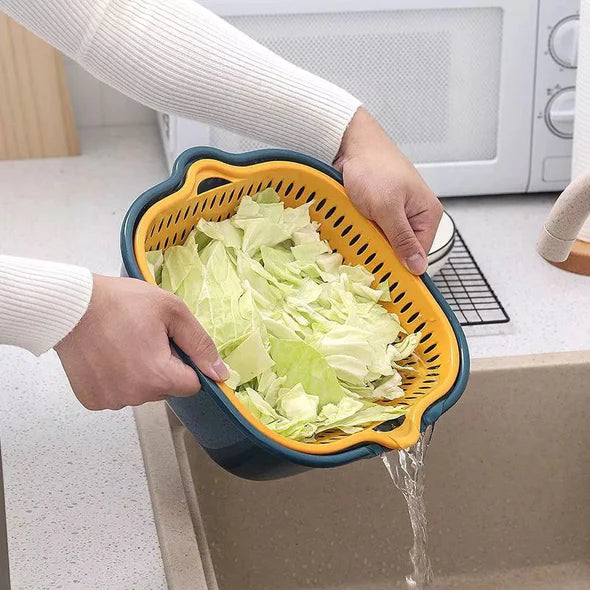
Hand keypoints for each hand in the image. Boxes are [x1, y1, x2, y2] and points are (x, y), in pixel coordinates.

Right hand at [55, 275, 227, 410]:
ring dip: (140, 374)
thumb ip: (200, 344)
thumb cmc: (123, 302)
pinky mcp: (91, 400)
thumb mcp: (172, 311)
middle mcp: (134, 397)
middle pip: (166, 389)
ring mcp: (110, 401)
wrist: (71, 304)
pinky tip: (108, 356)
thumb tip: (221, 373)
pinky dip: (117, 379)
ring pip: (142, 392)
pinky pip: (118, 394)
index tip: (169, 343)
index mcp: (158, 377)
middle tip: (144, 338)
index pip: (192, 384)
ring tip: (124, 344)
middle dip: (163, 368)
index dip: (186, 362)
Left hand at [334, 108, 442, 274]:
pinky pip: (374, 230)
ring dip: (372, 241)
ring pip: (386, 241)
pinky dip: (364, 231)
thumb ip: (402, 238)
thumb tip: (418, 267)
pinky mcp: (380, 210)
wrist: (350, 144)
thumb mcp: (387, 208)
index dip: (402, 266)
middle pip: (402, 250)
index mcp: (428, 214)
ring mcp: (397, 213)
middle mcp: (416, 215)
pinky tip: (356, 226)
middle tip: (368, 247)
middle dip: (384, 251)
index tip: (384, 274)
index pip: (420, 255)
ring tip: (361, 231)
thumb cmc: (373, 167)